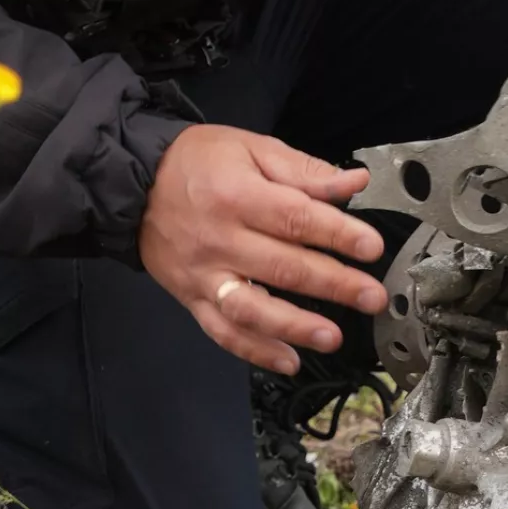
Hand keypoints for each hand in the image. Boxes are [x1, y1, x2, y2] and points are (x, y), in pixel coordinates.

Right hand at [139, 124, 388, 373]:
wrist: (134, 184)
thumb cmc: (197, 161)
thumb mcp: (251, 148)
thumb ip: (303, 169)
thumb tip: (353, 182)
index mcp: (239, 195)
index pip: (296, 217)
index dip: (337, 233)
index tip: (371, 247)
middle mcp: (221, 239)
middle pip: (283, 266)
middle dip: (334, 285)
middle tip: (372, 297)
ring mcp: (205, 274)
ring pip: (252, 309)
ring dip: (294, 326)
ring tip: (332, 337)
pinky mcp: (193, 297)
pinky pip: (223, 331)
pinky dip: (256, 350)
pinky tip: (288, 360)